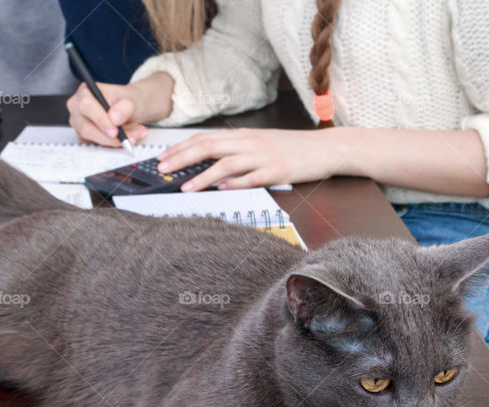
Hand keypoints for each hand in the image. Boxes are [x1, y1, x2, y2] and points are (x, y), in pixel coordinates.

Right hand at [65, 73, 173, 147]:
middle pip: (85, 125)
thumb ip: (126, 106)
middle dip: (110, 135)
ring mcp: (80, 121)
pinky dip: (112, 145)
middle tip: (131, 137)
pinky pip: (95, 144)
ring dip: (114, 141)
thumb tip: (115, 116)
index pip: (87, 107)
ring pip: (90, 137)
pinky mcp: (86, 134)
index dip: (100, 120)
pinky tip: (128, 138)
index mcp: (86, 91)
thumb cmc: (134, 99)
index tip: (115, 131)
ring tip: (136, 134)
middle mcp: (78, 105)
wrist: (139, 107)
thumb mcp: (135, 99)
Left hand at [156, 128, 338, 190]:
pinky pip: (252, 177)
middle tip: (162, 171)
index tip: (163, 159)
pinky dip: (234, 183)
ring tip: (186, 187)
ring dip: (203, 175)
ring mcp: (263, 157)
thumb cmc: (293, 148)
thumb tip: (210, 160)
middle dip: (182, 159)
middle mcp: (250, 143)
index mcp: (244, 136)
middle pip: (209, 147)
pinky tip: (221, 189)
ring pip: (226, 163)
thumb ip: (237, 150)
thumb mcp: (261, 144)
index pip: (205, 139)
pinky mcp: (277, 171)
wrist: (326, 148)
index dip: (181, 148)